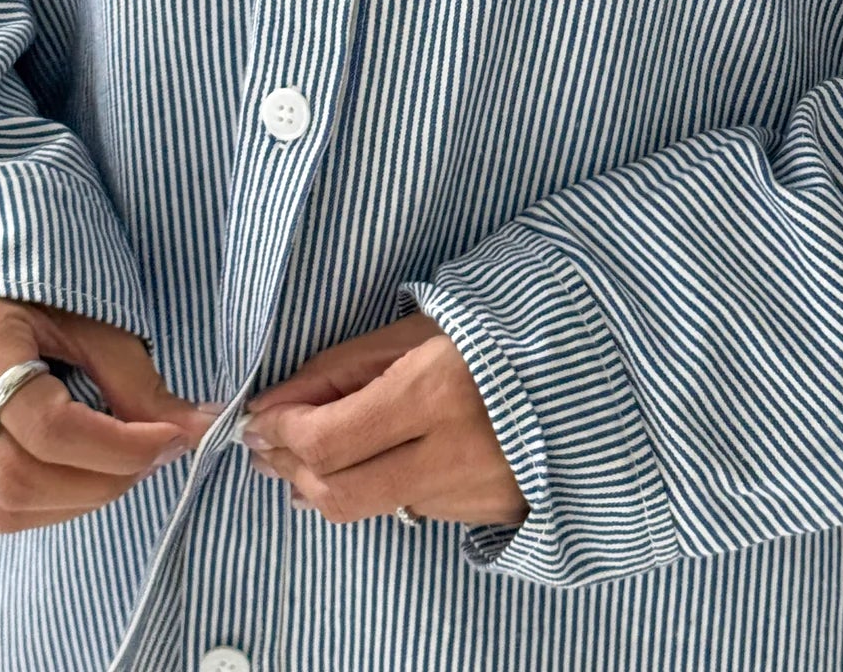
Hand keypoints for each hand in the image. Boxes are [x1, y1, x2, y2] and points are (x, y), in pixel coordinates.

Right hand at [0, 297, 220, 533]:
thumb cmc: (35, 280)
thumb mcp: (89, 312)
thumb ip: (136, 378)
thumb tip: (197, 429)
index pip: (45, 424)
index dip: (118, 445)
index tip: (171, 436)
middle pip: (17, 478)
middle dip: (100, 482)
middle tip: (154, 455)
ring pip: (0, 504)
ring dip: (78, 500)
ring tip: (124, 464)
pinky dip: (50, 502)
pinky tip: (85, 472)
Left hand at [238, 310, 530, 529]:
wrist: (587, 371)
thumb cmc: (492, 332)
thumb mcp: (415, 328)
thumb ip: (340, 369)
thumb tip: (273, 408)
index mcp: (433, 392)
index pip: (326, 439)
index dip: (278, 433)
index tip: (255, 420)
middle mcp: (452, 454)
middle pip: (337, 492)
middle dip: (289, 469)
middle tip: (267, 445)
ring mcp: (472, 493)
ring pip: (369, 508)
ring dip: (323, 484)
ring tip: (308, 452)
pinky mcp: (488, 514)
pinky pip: (409, 508)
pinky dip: (377, 487)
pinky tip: (374, 458)